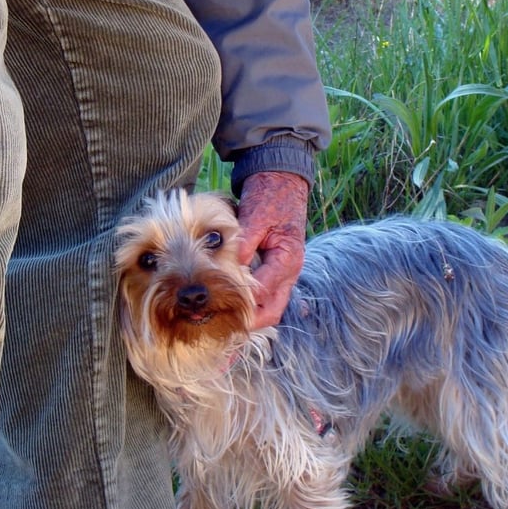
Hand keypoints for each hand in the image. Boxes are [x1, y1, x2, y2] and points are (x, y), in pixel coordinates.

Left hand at [235, 171, 308, 328]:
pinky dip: (250, 304)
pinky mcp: (275, 270)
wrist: (282, 181)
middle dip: (249, 322)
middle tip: (223, 327)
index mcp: (288, 258)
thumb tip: (233, 263)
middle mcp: (289, 270)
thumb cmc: (269, 196)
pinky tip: (229, 305)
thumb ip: (245, 240)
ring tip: (223, 322)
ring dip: (249, 316)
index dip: (242, 302)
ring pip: (270, 306)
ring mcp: (283, 273)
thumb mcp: (256, 215)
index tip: (218, 309)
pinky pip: (265, 296)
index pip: (264, 290)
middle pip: (272, 310)